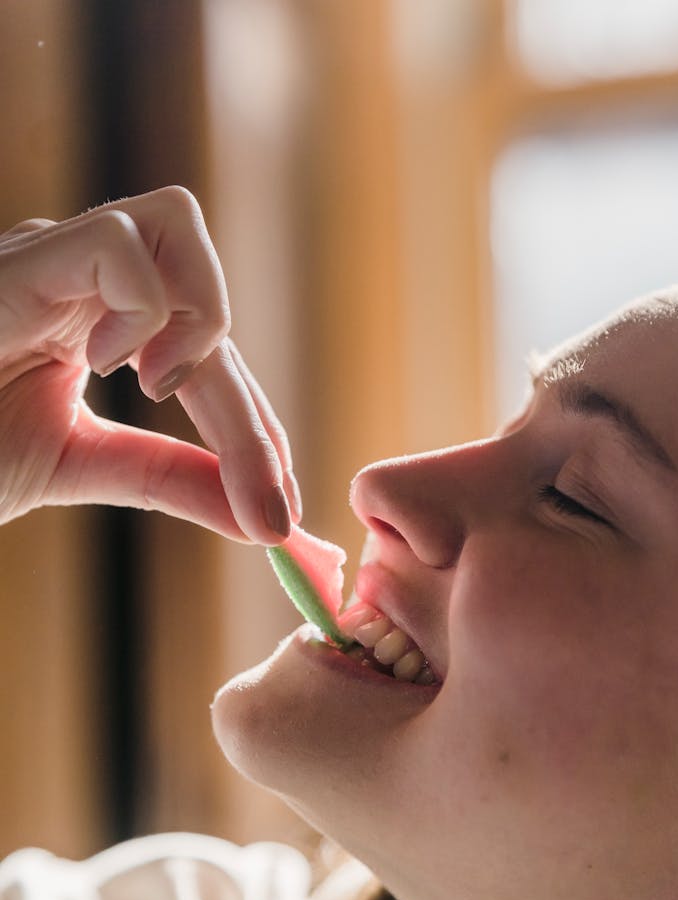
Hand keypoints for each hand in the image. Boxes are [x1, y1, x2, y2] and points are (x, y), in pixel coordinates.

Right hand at [0, 185, 299, 541]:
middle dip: (248, 412)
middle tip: (263, 505)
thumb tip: (264, 519)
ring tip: (164, 399)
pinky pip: (114, 242)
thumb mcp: (83, 465)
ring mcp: (47, 256)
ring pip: (174, 226)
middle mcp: (80, 273)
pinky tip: (113, 368)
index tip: (277, 512)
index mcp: (97, 316)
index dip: (253, 428)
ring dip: (202, 324)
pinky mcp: (17, 261)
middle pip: (204, 294)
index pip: (206, 350)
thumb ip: (170, 478)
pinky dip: (140, 308)